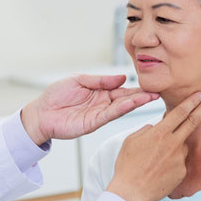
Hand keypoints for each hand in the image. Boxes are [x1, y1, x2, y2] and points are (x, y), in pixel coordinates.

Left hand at [20, 74, 158, 144]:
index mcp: (100, 91)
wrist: (41, 113)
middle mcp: (103, 103)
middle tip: (158, 91)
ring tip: (151, 97)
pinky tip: (131, 104)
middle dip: (141, 95)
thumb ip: (101, 80)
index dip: (134, 87)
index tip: (150, 83)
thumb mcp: (79, 80)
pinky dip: (121, 109)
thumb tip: (122, 77)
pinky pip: (110, 115)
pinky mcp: (93, 123)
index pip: (121, 89)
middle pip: (125, 99)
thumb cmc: (56, 95)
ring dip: (136, 102)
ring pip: (121, 108)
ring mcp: (99, 114)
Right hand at [107, 92, 200, 200]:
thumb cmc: (127, 166)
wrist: (131, 192)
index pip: (180, 112)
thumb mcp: (131, 141)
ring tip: (155, 160)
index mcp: (159, 134)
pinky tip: (158, 170)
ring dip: (174, 147)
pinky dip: (171, 163)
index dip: (192, 101)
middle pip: (193, 122)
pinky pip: (179, 162)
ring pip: (182, 146)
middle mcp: (172, 144)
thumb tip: (155, 127)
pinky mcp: (182, 172)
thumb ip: (146, 130)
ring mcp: (179, 158)